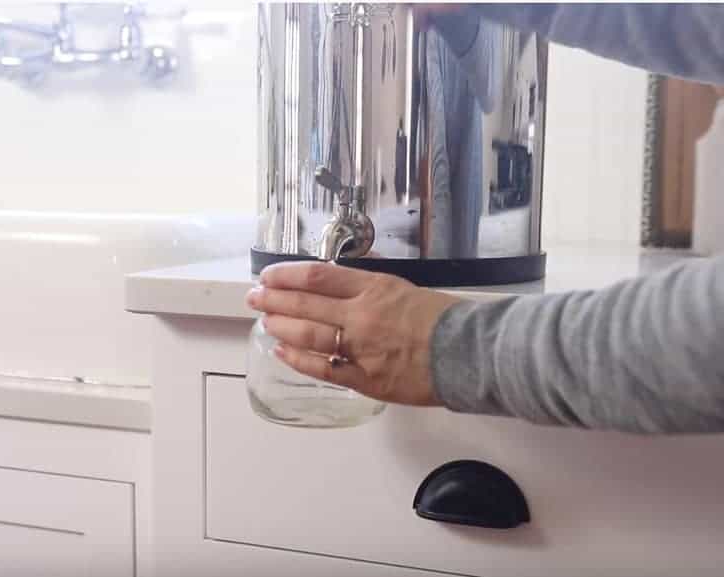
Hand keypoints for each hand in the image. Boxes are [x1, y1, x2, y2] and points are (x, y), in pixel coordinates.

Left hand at [246, 262, 461, 405]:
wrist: (469, 352)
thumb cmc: (445, 319)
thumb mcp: (407, 288)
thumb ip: (373, 285)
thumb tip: (348, 279)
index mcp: (373, 288)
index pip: (318, 276)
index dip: (287, 275)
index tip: (270, 276)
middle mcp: (361, 315)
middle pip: (305, 304)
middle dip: (274, 299)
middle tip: (254, 297)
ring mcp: (360, 348)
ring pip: (308, 335)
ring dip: (281, 327)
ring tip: (265, 321)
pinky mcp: (364, 378)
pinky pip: (323, 368)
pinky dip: (298, 359)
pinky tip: (281, 352)